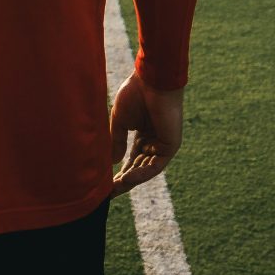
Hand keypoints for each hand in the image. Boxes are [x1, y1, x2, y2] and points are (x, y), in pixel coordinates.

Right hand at [108, 73, 183, 194]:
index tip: (104, 185)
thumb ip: (117, 141)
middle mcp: (153, 142)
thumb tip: (111, 163)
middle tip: (107, 194)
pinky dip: (141, 173)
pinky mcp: (170, 145)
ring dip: (130, 180)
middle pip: (138, 168)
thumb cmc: (135, 94)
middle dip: (123, 181)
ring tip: (113, 188)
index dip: (118, 172)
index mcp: (142, 135)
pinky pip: (155, 166)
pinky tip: (126, 177)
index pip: (131, 160)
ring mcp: (162, 145)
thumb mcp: (120, 121)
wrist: (151, 80)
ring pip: (146, 170)